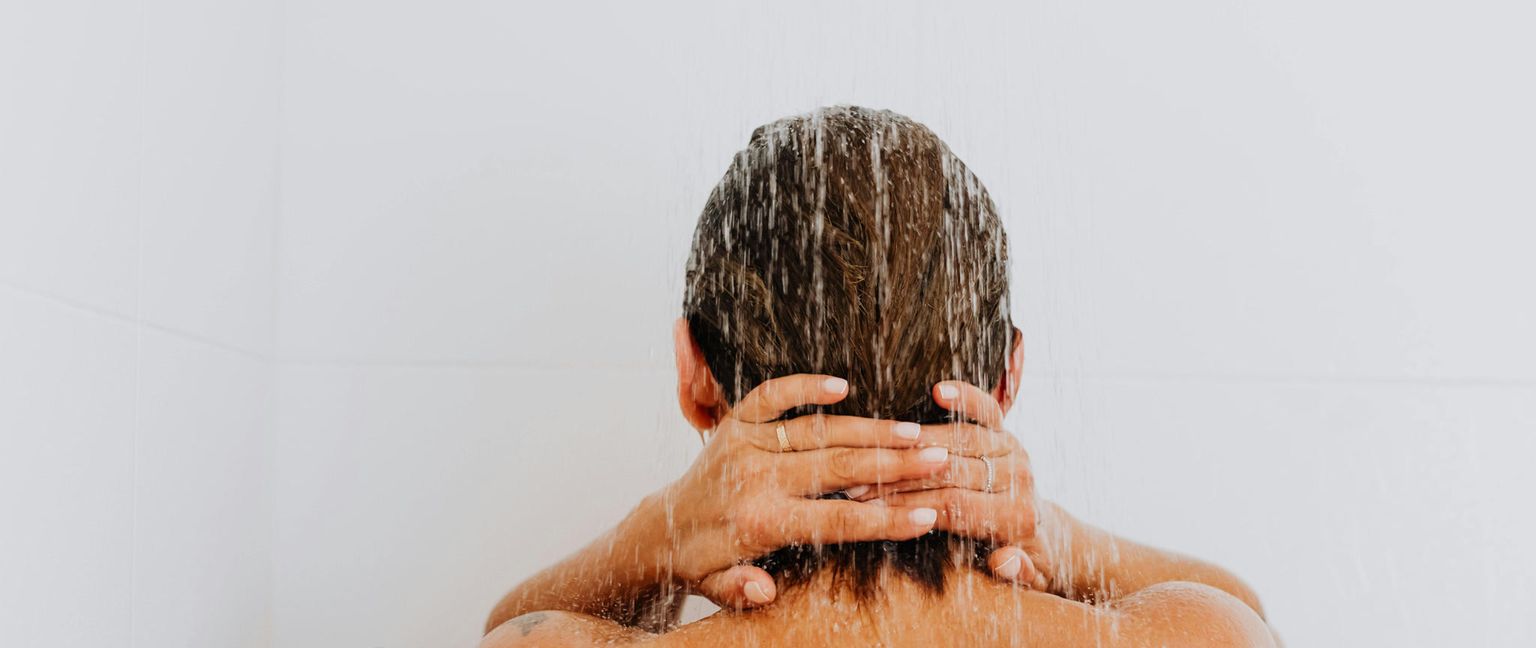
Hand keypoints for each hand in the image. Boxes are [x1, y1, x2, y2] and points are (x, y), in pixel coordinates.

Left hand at [642, 374, 998, 608]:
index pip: (836, 521)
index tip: (928, 515)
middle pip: (838, 468)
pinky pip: (773, 396)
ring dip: (869, 430)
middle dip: (894, 464)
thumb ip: (744, 590)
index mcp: (760, 522)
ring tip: (915, 430)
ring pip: (819, 431)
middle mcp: (755, 478)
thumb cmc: (705, 562)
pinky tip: (843, 385)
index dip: (885, 520)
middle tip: (940, 457)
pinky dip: (805, 386)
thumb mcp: (720, 589)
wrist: (660, 528)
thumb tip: (766, 591)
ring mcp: (746, 444)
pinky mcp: (735, 422)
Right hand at [845, 380, 1052, 591]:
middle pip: (951, 472)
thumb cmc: (1019, 560)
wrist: (1045, 536)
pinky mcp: (1006, 432)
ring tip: (874, 449)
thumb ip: (1015, 571)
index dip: (909, 506)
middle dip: (901, 477)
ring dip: (913, 444)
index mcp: (1016, 517)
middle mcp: (1018, 479)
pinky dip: (965, 399)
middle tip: (858, 481)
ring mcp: (1013, 452)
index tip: (870, 508)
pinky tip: (938, 391)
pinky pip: (986, 410)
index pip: (954, 507)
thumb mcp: (1023, 576)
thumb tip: (1005, 560)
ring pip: (960, 440)